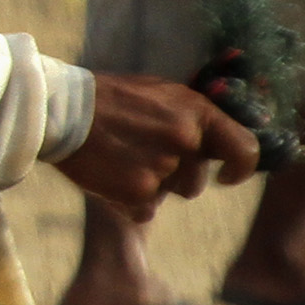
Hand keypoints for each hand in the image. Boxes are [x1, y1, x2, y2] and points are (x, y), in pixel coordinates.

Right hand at [56, 74, 262, 221]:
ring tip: (120, 162)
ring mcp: (163, 167)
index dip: (241, 168)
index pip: (245, 149)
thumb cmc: (108, 99)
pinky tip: (107, 178)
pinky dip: (127, 202)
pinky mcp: (138, 193)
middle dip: (175, 175)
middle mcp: (186, 140)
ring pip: (170, 194)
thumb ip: (193, 116)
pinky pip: (145, 211)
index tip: (227, 175)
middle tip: (139, 155)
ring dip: (151, 187)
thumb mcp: (160, 93)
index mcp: (196, 112)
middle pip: (196, 180)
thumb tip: (222, 140)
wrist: (59, 110)